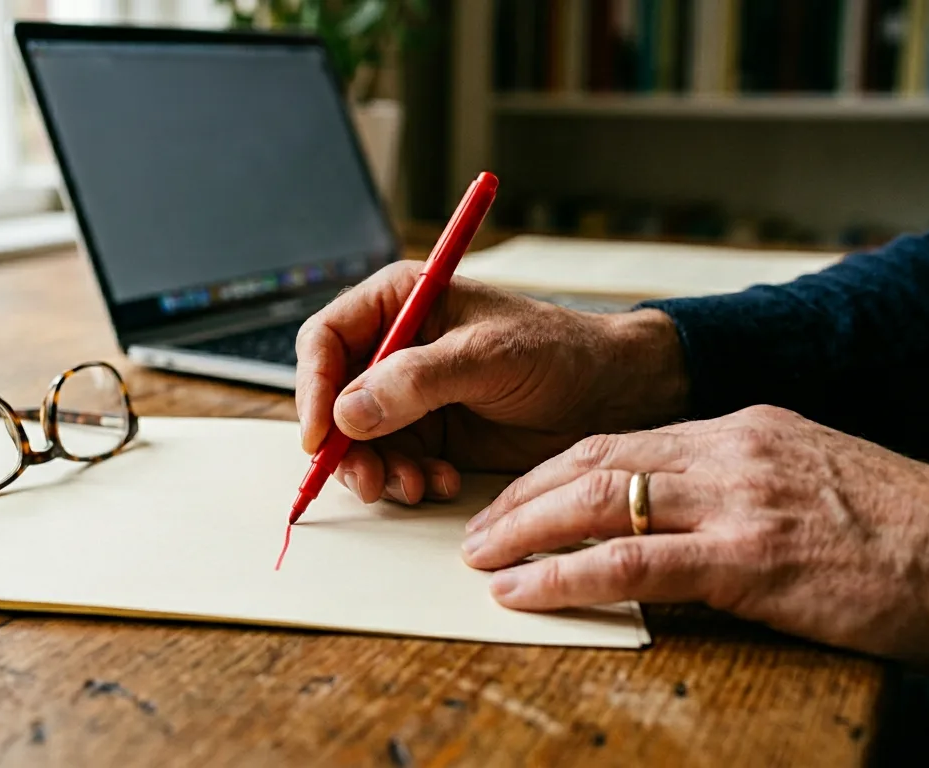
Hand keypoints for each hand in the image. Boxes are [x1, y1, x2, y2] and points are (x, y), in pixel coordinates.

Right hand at [294, 260, 687, 505]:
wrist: (614, 394)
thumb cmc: (559, 353)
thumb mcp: (487, 357)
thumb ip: (416, 381)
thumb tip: (348, 412)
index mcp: (400, 302)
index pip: (327, 340)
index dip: (314, 386)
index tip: (321, 434)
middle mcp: (396, 347)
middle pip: (333, 398)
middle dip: (344, 444)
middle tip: (368, 479)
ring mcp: (410, 394)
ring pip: (358, 439)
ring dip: (378, 469)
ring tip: (414, 486)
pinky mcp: (431, 434)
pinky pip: (394, 463)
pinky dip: (408, 480)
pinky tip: (442, 483)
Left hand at [463, 405, 928, 670]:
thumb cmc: (905, 534)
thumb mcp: (812, 481)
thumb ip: (738, 486)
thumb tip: (673, 518)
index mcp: (743, 427)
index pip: (620, 440)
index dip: (553, 470)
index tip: (515, 496)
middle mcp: (730, 450)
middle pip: (592, 459)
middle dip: (521, 494)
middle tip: (477, 529)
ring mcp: (738, 500)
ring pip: (596, 501)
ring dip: (523, 531)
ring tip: (481, 560)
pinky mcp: (748, 557)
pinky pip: (629, 563)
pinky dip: (563, 577)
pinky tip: (523, 593)